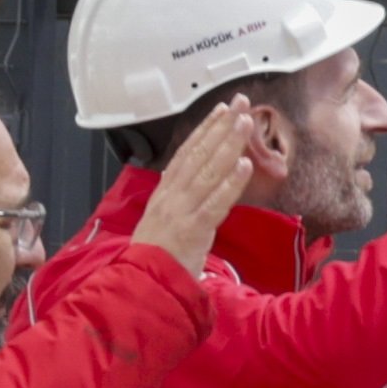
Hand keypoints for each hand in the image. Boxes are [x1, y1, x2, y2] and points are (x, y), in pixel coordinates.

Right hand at [134, 91, 268, 274]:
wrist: (141, 285)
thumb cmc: (156, 257)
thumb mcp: (163, 221)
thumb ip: (178, 199)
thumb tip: (190, 178)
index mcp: (164, 193)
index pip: (186, 153)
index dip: (204, 130)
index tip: (221, 110)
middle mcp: (170, 196)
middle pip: (198, 154)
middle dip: (220, 126)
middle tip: (240, 102)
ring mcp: (180, 211)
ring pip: (208, 171)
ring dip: (228, 145)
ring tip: (245, 123)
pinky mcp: (192, 229)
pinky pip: (215, 202)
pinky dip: (230, 182)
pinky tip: (245, 165)